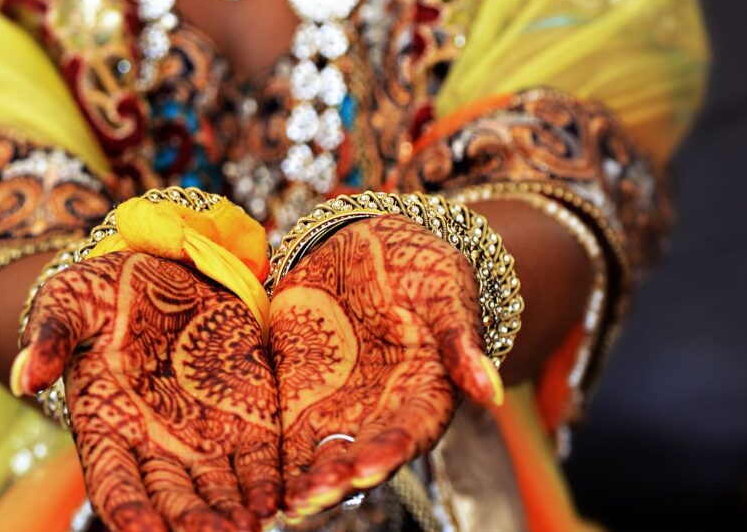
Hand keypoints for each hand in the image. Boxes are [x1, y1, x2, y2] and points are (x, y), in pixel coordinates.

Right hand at [15, 251, 280, 530]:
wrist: (163, 268)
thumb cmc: (106, 290)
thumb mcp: (70, 300)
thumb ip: (52, 336)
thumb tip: (28, 376)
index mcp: (106, 425)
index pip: (113, 483)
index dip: (128, 510)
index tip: (140, 531)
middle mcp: (155, 443)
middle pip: (171, 498)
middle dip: (190, 522)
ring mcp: (203, 434)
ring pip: (217, 490)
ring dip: (230, 514)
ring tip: (247, 528)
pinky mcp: (245, 416)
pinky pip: (258, 460)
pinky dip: (265, 484)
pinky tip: (274, 501)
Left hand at [268, 215, 501, 517]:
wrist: (374, 245)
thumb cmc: (424, 271)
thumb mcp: (449, 294)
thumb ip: (461, 342)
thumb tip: (491, 390)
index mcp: (424, 393)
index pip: (408, 431)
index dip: (387, 451)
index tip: (366, 466)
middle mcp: (381, 411)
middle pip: (358, 455)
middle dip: (335, 480)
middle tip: (310, 497)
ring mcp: (338, 404)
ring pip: (319, 454)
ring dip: (302, 480)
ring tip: (283, 500)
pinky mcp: (298, 390)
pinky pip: (282, 428)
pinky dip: (271, 454)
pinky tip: (254, 477)